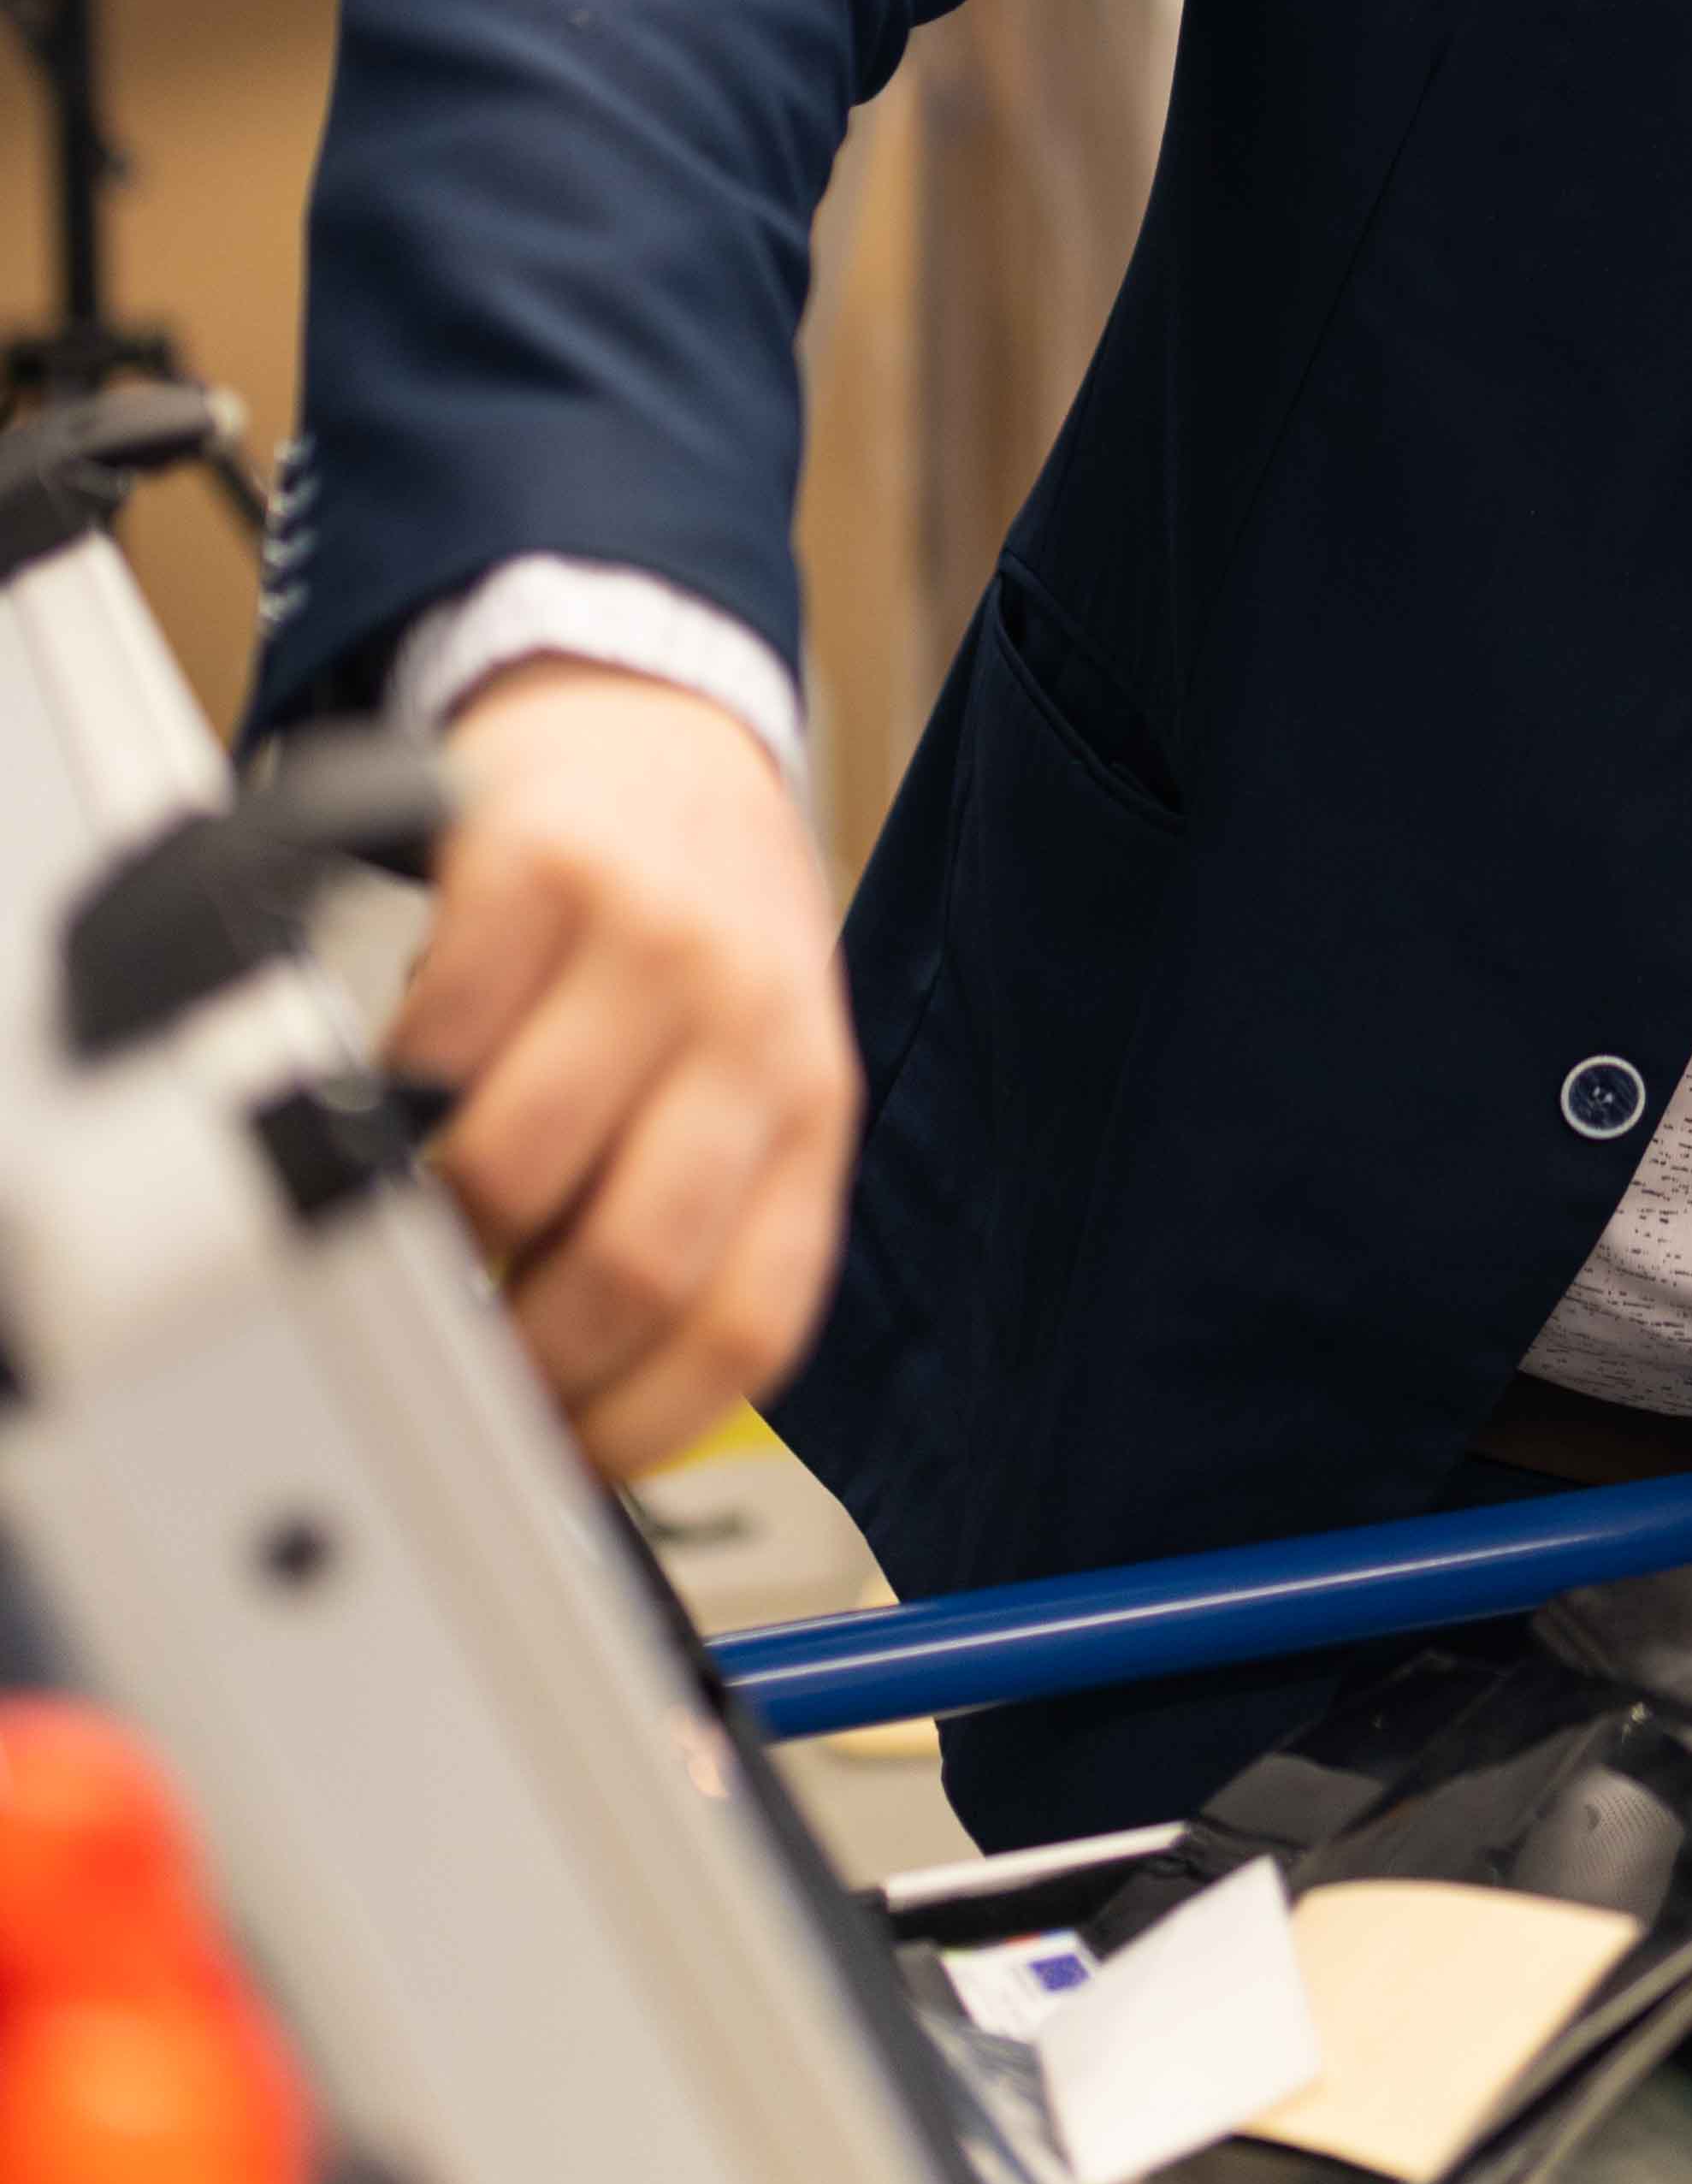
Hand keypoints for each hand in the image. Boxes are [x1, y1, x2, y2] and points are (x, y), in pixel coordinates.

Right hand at [387, 661, 859, 1481]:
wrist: (657, 718)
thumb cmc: (688, 924)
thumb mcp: (744, 1067)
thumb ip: (692, 1212)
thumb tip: (576, 1413)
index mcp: (807, 1109)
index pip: (747, 1326)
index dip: (634, 1430)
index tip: (551, 1465)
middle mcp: (751, 1026)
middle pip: (631, 1267)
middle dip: (518, 1357)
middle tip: (458, 1360)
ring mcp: (652, 942)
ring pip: (516, 1171)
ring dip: (435, 1232)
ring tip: (413, 1224)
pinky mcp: (544, 866)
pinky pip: (441, 1038)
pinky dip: (391, 1089)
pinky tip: (400, 1084)